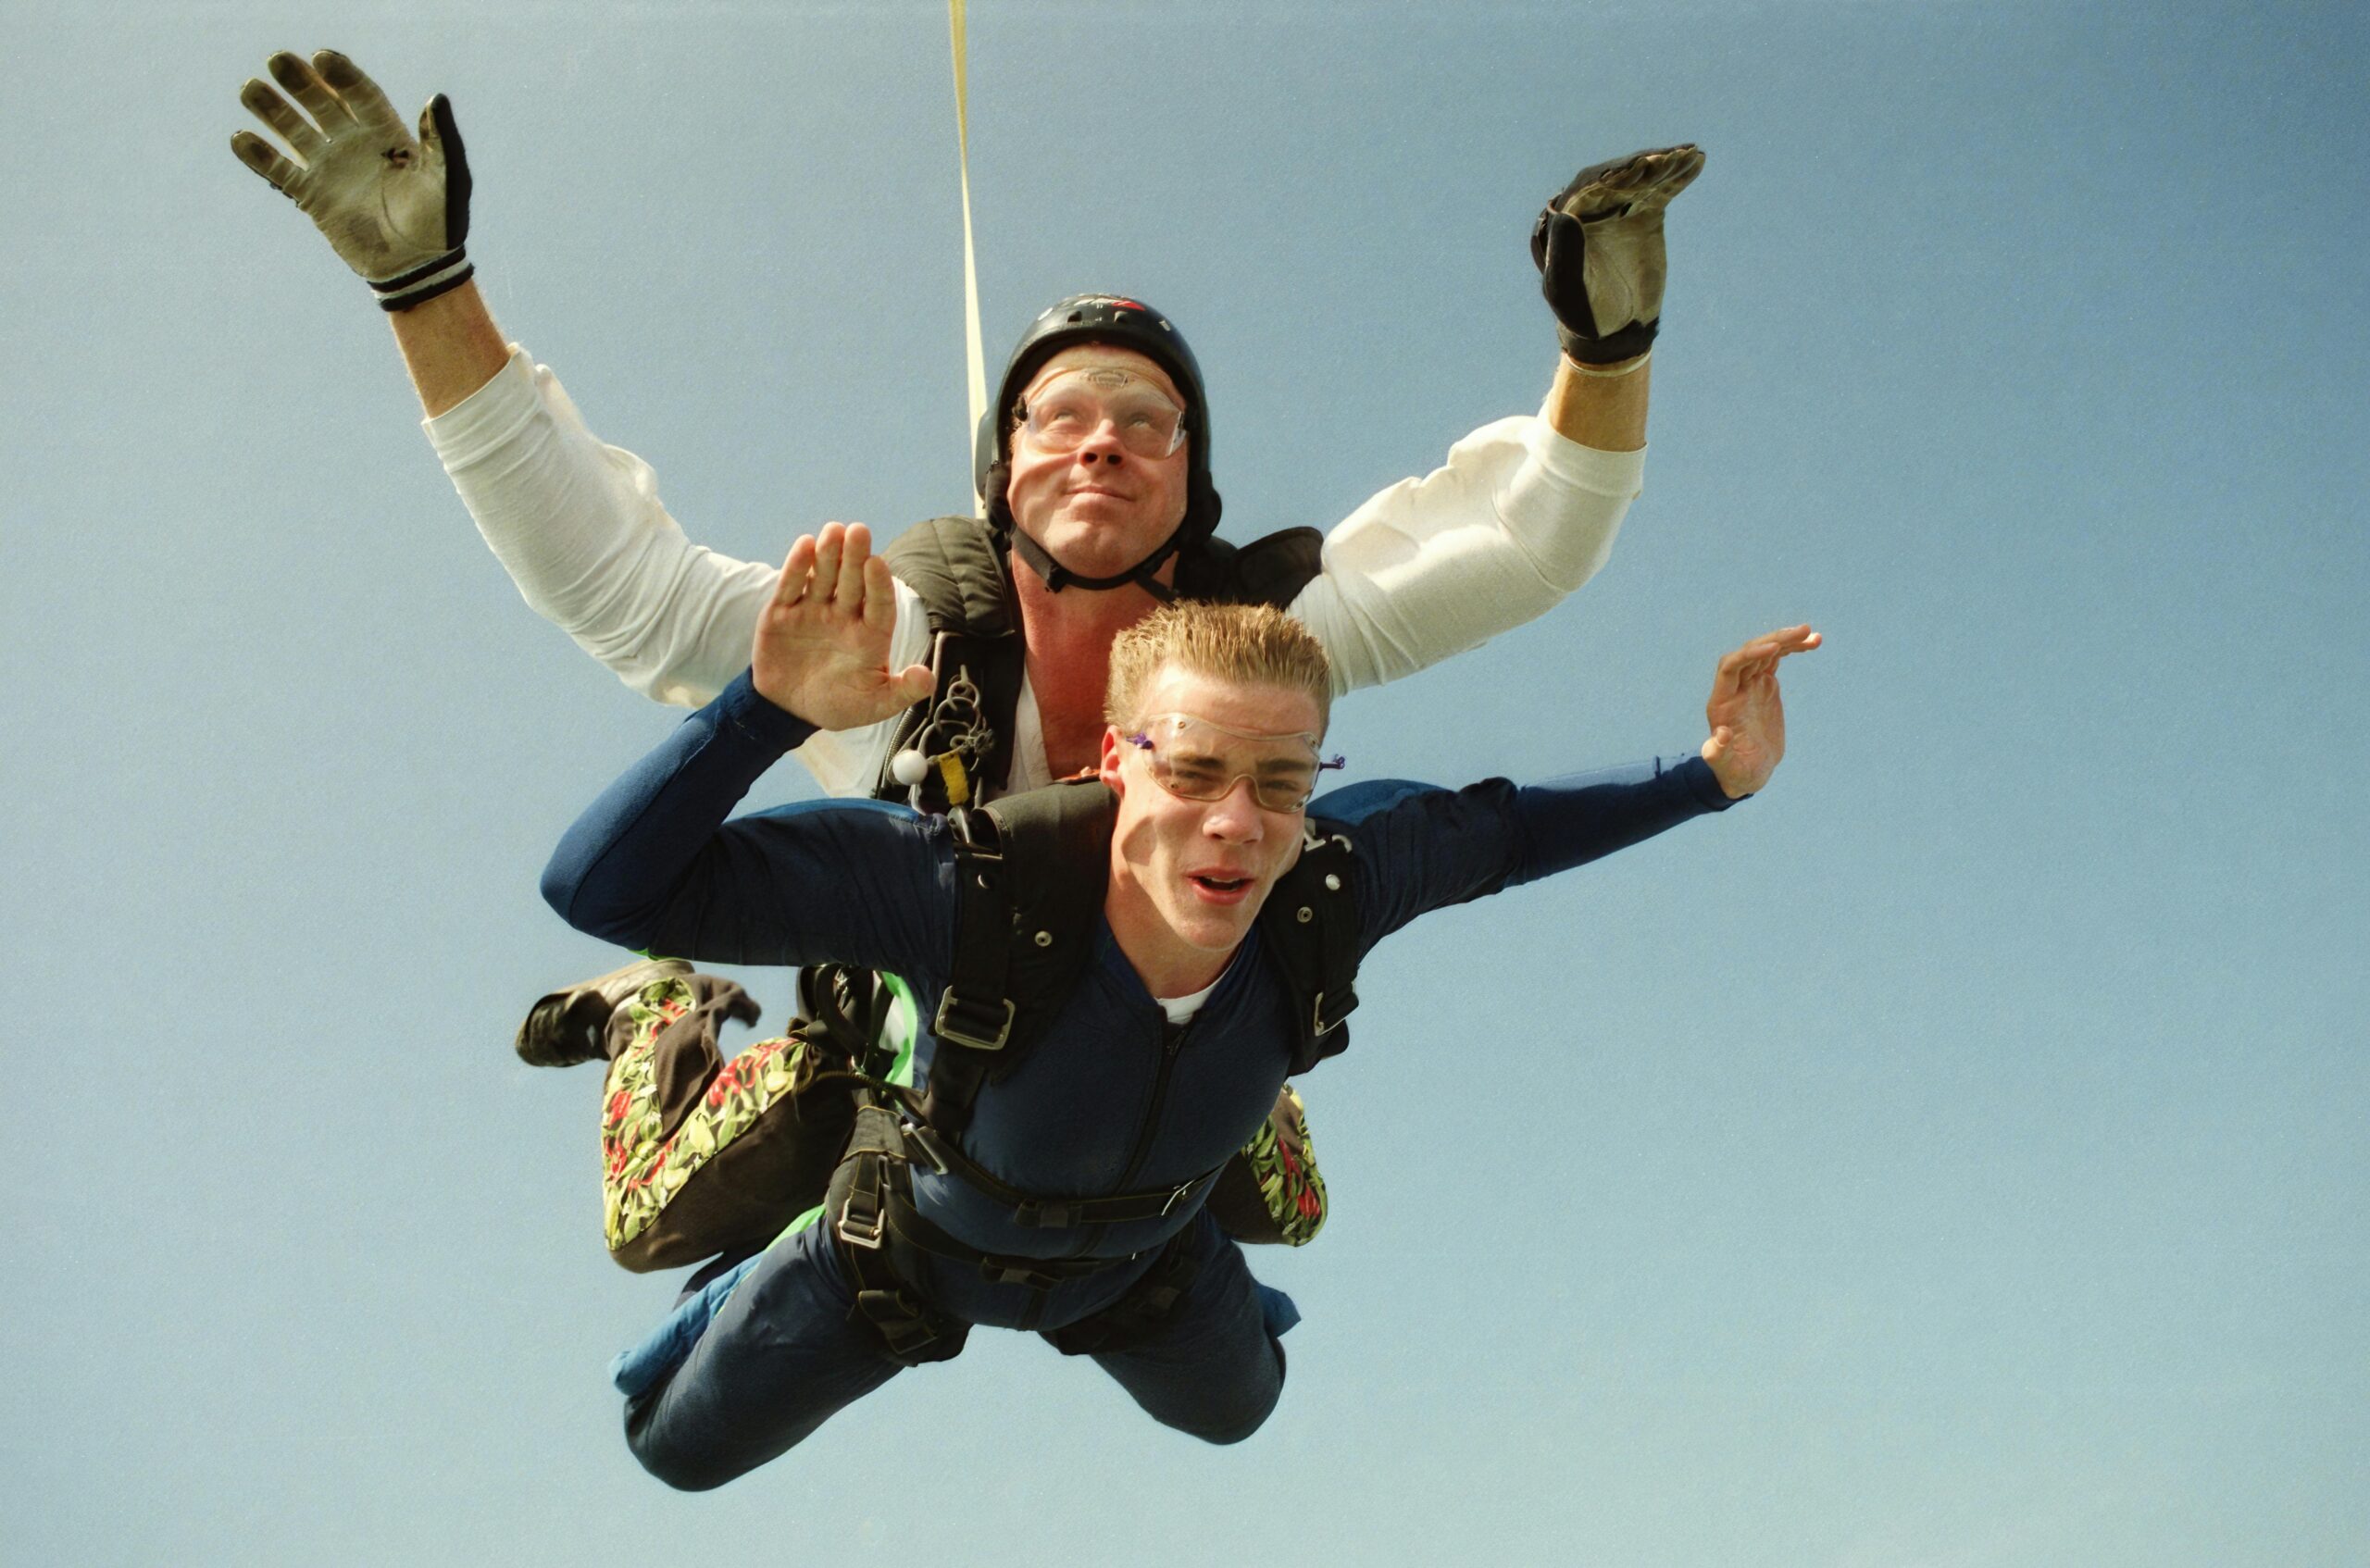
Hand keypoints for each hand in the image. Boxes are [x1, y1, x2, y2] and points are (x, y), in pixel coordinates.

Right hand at [231, 50, 473, 309]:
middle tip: (278, 61)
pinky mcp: (312, 195)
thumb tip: (436, 99)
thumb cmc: (440, 224)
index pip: (359, 94)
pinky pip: (280, 170)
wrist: (416, 268)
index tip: (322, 58)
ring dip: (272, 110)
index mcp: (387, 134)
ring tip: (250, 90)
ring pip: (294, 130)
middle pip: (321, 103)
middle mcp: (354, 144)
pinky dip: (260, 156)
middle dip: (300, 81)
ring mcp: (331, 168)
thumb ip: (441, 142)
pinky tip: (240, 138)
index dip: (341, 75)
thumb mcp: (447, 181)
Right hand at [752, 523, 934, 730]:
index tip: (877, 563)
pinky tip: (805, 545)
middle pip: (851, 582)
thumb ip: (901, 692)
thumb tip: (928, 678)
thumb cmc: (839, 704)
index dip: (879, 584)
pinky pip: (791, 586)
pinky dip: (797, 567)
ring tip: (833, 530)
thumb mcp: (873, 705)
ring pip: (823, 576)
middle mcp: (843, 616)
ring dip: (828, 554)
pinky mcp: (783, 613)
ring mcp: (813, 611)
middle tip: (858, 531)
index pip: (879, 604)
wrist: (789, 710)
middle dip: (855, 557)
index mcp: (870, 634)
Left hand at [1531, 144, 1703, 364]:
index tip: (1635, 168)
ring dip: (1664, 165)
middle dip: (1642, 166)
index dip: (1611, 177)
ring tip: (1688, 154)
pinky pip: (1661, 190)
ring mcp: (1619, 208)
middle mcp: (1590, 208)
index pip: (1586, 190)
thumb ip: (1564, 254)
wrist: (1614, 329)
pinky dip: (1678, 177)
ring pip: (1642, 180)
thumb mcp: (1567, 289)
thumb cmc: (1583, 313)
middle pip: (1617, 179)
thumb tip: (1564, 214)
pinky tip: (1696, 160)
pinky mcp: (1644, 214)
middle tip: (1665, 158)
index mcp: (1565, 221)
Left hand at [1700, 624, 1819, 797]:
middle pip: (1750, 653)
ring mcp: (1750, 685)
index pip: (1731, 667)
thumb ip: (1718, 753)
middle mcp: (1734, 688)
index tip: (1774, 648)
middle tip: (1802, 631)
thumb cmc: (1734, 772)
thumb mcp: (1726, 767)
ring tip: (1812, 635)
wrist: (1748, 771)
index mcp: (1721, 702)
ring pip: (1766, 652)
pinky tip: (1813, 642)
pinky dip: (1793, 649)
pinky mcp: (1765, 686)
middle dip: (1774, 640)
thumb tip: (1720, 736)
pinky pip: (1777, 660)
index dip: (1749, 655)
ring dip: (1787, 640)